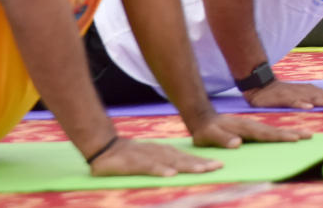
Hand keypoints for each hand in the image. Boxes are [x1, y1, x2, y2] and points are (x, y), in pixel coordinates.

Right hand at [88, 137, 221, 177]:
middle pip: (182, 158)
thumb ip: (166, 163)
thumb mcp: (151, 159)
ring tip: (202, 171)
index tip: (219, 165)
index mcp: (163, 152)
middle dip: (200, 163)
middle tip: (217, 167)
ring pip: (168, 161)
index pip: (185, 157)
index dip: (202, 160)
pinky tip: (170, 175)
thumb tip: (184, 171)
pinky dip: (159, 170)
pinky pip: (147, 166)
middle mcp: (157, 152)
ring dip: (186, 166)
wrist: (103, 148)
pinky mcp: (131, 162)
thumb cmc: (131, 157)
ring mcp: (145, 156)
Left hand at [189, 114, 310, 147]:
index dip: (281, 136)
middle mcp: (253, 125)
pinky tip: (290, 135)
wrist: (203, 117)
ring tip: (306, 134)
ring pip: (275, 130)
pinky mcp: (253, 129)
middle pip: (276, 130)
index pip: (266, 133)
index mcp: (245, 128)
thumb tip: (237, 143)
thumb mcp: (210, 135)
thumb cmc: (206, 130)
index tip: (295, 138)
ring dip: (292, 132)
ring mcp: (254, 126)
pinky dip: (283, 133)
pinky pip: (271, 131)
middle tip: (310, 135)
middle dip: (293, 133)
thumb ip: (223, 139)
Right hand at [242, 79, 322, 108]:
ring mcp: (295, 94)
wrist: (261, 86)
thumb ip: (314, 101)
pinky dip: (301, 104)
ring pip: (313, 98)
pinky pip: (293, 102)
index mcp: (311, 92)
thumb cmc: (284, 93)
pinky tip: (309, 107)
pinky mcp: (283, 98)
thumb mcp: (302, 97)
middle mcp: (306, 92)